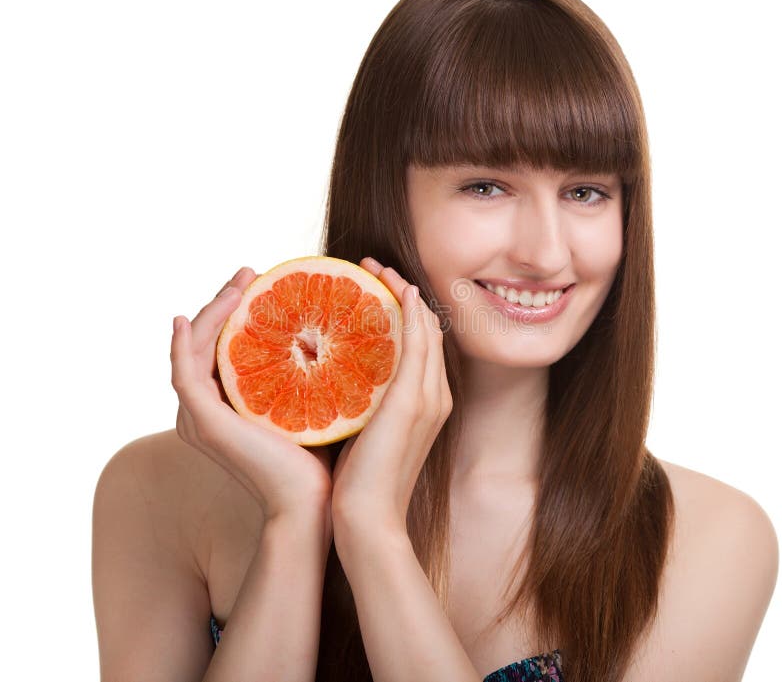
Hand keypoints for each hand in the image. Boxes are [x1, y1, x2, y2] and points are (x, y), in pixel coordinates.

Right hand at [170, 266, 332, 525]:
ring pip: (192, 349)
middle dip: (223, 302)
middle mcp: (207, 410)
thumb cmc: (319, 458)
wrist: (312, 503)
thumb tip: (330, 335)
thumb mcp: (312, 402)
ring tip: (236, 282)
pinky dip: (181, 344)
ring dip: (209, 311)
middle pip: (205, 342)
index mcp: (229, 406)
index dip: (235, 310)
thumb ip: (310, 372)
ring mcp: (200, 417)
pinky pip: (182, 372)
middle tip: (249, 271)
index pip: (223, 346)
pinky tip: (184, 318)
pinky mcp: (203, 421)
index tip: (262, 281)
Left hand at [330, 258, 452, 536]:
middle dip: (404, 293)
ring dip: (405, 293)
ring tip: (378, 267)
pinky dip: (413, 314)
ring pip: (426, 330)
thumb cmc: (359, 483)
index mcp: (426, 404)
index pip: (420, 345)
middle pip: (428, 330)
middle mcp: (436, 396)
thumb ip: (363, 404)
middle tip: (375, 266)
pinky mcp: (413, 401)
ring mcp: (429, 398)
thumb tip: (340, 379)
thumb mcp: (364, 434)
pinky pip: (419, 344)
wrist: (368, 521)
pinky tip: (399, 291)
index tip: (375, 286)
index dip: (404, 310)